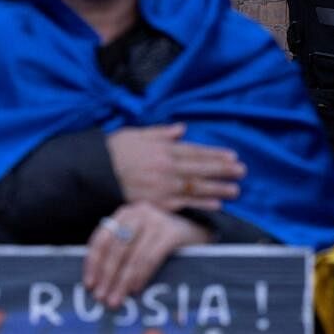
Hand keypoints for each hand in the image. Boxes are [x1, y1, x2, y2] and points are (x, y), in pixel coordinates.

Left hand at [83, 202, 211, 307]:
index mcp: (125, 213)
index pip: (102, 238)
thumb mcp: (139, 237)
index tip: (89, 284)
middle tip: (101, 297)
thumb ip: (121, 249)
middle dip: (107, 276)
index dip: (94, 262)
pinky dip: (141, 276)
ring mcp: (156, 221)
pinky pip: (150, 258)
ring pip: (132, 256)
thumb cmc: (162, 238)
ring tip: (116, 300)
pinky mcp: (171, 232)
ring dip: (122, 281)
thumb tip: (97, 281)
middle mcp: (139, 212)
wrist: (198, 229)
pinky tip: (136, 289)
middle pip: (116, 248)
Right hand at [106, 123, 245, 211]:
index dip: (215, 154)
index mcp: (163, 149)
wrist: (92, 174)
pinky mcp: (155, 203)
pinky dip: (200, 204)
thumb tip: (182, 129)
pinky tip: (216, 205)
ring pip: (195, 187)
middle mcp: (166, 167)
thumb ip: (161, 132)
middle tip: (242, 171)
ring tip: (236, 190)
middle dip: (223, 170)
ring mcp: (162, 186)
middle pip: (200, 168)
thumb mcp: (136, 134)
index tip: (232, 156)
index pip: (195, 151)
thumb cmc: (113, 152)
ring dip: (218, 188)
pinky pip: (182, 204)